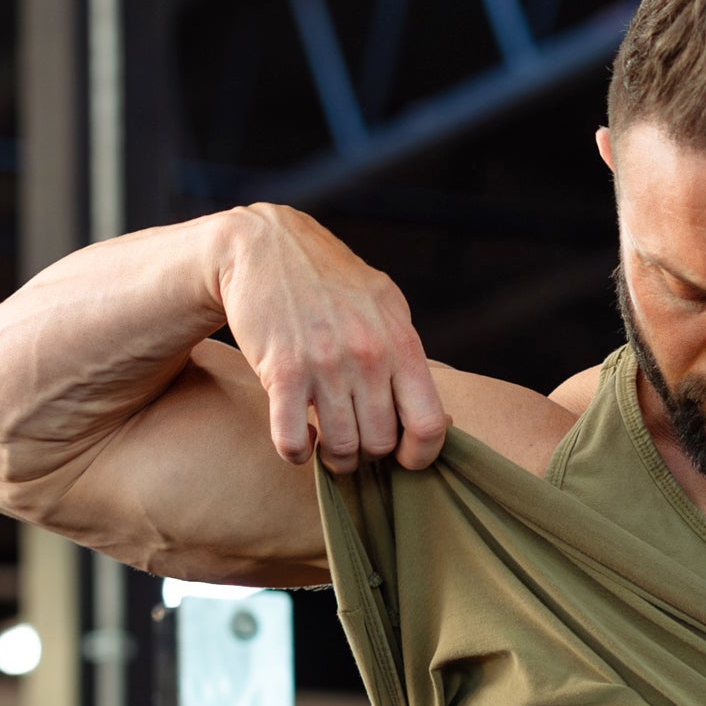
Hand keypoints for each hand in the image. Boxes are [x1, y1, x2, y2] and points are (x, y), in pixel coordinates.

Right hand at [209, 206, 448, 473]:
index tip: (405, 458)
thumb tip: (441, 419)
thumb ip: (409, 357)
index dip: (420, 455)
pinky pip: (292, 442)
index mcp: (401, 342)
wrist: (264, 246)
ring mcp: (325, 365)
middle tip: (357, 440)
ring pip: (341, 449)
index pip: (429, 425)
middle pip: (381, 443)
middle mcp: (368, 356)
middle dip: (370, 453)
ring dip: (335, 458)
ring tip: (329, 444)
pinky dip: (297, 452)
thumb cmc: (330, 280)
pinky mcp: (282, 373)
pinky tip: (300, 438)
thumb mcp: (385, 304)